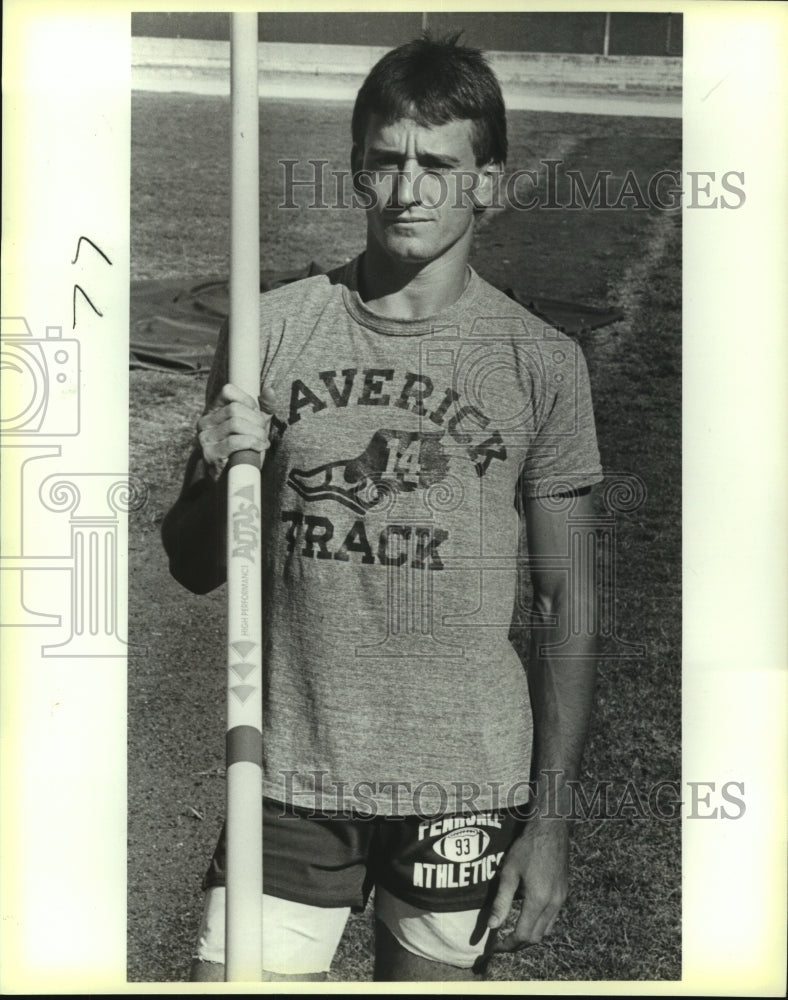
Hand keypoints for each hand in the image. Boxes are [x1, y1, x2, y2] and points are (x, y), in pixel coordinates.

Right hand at [196, 383, 274, 481]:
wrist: (232, 479)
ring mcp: (204, 438)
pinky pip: (234, 441)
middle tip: (264, 433)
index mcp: (213, 411)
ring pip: (235, 423)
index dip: (247, 400)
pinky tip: (260, 447)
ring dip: (256, 432)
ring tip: (262, 441)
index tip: (257, 414)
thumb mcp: (255, 426)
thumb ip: (264, 408)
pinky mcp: (210, 454)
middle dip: (256, 420)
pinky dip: (252, 442)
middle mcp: (204, 422)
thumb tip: (270, 390)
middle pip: (235, 409)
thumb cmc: (245, 449)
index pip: (228, 391)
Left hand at [488, 816, 568, 950]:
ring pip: (547, 930)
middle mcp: (554, 904)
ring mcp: (561, 899)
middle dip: (518, 944)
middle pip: (536, 937)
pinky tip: (528, 915)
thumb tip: (492, 927)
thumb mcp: (509, 872)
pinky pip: (553, 918)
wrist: (551, 829)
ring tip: (513, 931)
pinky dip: (540, 924)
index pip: (523, 935)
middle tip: (502, 942)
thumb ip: (501, 901)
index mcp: (539, 900)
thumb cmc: (527, 847)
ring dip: (530, 935)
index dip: (508, 945)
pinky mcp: (564, 893)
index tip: (495, 946)